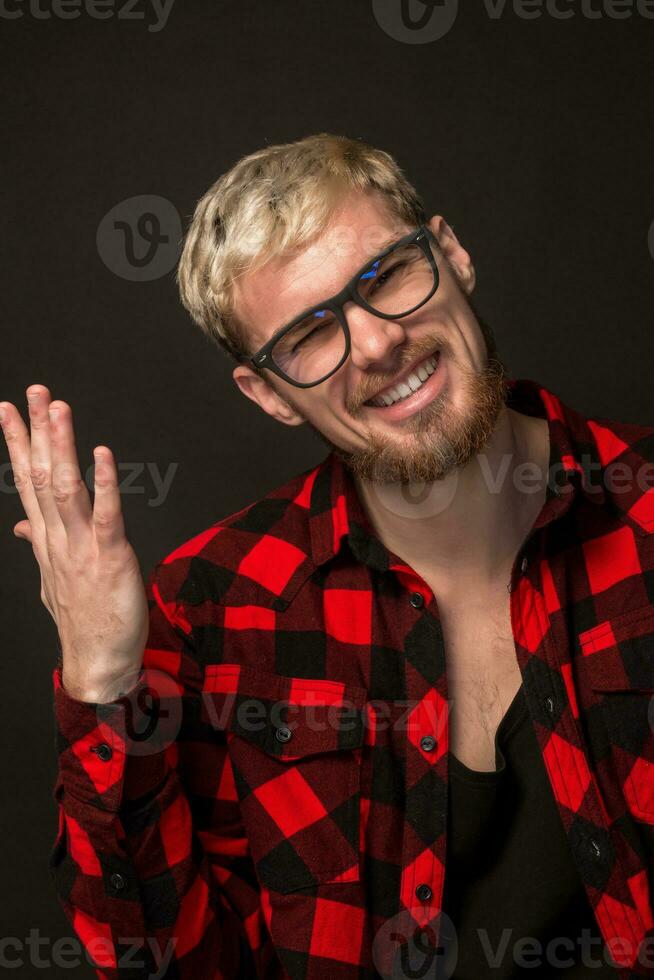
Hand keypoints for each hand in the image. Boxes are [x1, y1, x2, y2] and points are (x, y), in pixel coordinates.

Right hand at [0, 385, 148, 701]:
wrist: (98, 664)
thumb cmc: (83, 618)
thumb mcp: (54, 578)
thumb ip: (40, 544)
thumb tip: (23, 524)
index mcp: (47, 540)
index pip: (28, 482)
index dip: (19, 444)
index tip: (7, 410)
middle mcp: (58, 539)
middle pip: (42, 476)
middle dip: (36, 432)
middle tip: (33, 392)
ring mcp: (81, 548)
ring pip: (66, 489)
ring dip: (63, 447)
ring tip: (58, 409)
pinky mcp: (109, 558)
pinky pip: (105, 516)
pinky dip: (102, 484)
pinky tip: (101, 454)